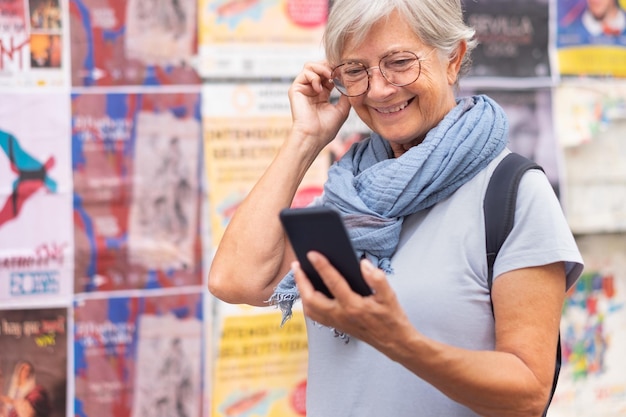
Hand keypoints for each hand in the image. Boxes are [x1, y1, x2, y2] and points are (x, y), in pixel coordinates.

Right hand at [288, 62, 351, 149]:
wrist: (313, 137)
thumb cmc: (326, 128)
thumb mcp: (342, 109)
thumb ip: (346, 95)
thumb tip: (353, 82)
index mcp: (322, 94)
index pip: (329, 74)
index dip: (337, 70)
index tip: (346, 71)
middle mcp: (312, 89)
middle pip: (319, 66)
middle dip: (330, 66)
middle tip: (339, 71)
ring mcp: (303, 89)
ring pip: (310, 66)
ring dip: (322, 68)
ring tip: (330, 76)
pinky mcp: (296, 89)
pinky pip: (305, 73)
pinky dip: (314, 76)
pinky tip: (320, 88)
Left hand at [292, 252, 414, 349]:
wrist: (394, 342)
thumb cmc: (391, 318)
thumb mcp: (390, 296)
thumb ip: (377, 279)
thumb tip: (363, 263)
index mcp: (354, 306)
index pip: (333, 283)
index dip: (322, 266)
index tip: (312, 253)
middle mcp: (341, 316)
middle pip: (312, 299)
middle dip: (301, 281)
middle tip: (296, 264)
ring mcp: (337, 322)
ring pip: (310, 308)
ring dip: (301, 291)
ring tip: (299, 275)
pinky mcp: (336, 326)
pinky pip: (315, 315)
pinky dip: (307, 302)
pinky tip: (308, 291)